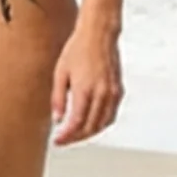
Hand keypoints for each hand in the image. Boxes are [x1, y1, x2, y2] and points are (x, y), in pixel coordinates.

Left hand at [51, 26, 122, 144]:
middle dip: (76, 137)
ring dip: (89, 133)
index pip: (76, 123)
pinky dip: (101, 123)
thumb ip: (58, 99)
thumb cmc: (77, 50)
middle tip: (64, 140)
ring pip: (103, 124)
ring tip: (75, 134)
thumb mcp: (60, 73)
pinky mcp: (118, 90)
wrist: (99, 35)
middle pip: (91, 127)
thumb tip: (58, 119)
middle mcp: (102, 94)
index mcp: (85, 90)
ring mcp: (113, 93)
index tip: (57, 141)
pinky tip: (91, 123)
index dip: (67, 136)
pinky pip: (111, 115)